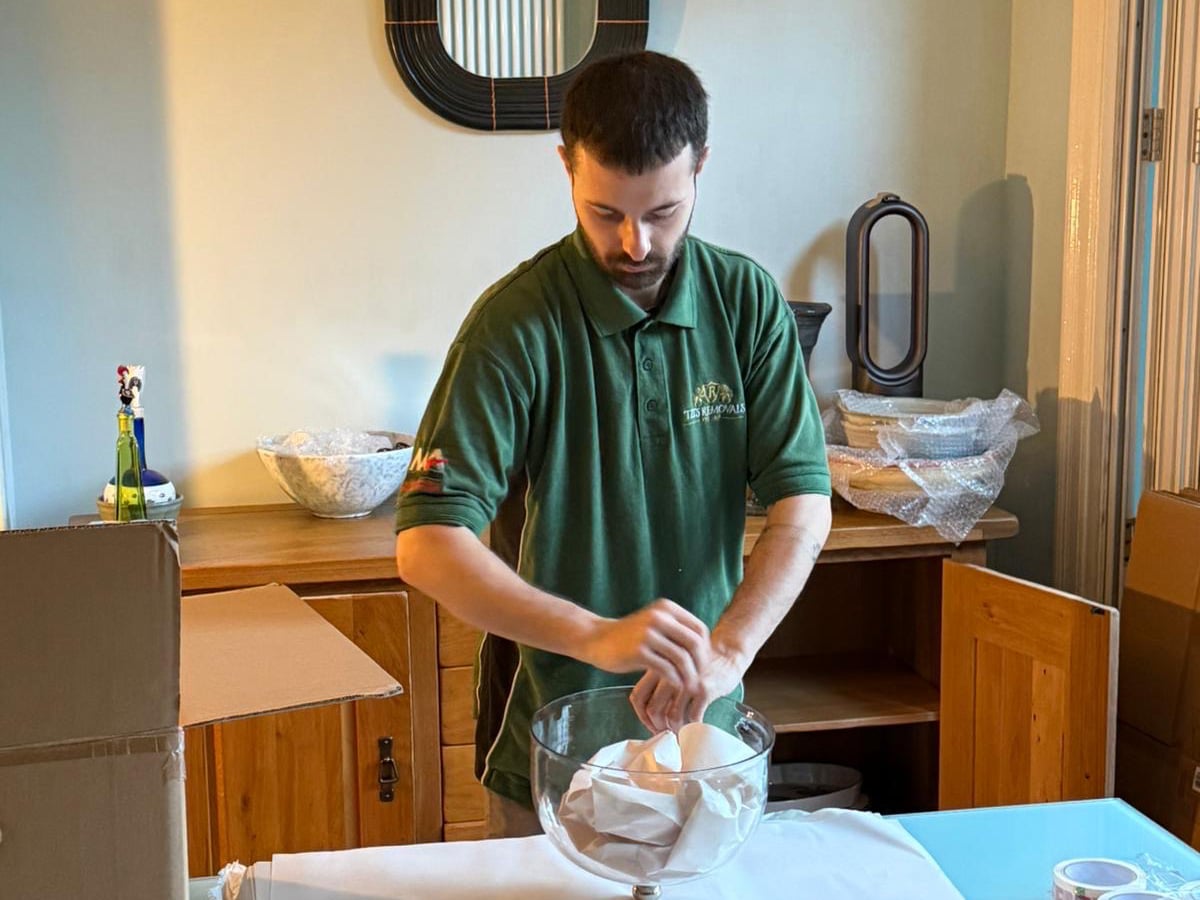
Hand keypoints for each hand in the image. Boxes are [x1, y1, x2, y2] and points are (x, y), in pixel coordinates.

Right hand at [580, 598, 708, 687]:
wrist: (597, 639)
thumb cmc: (629, 636)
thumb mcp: (654, 624)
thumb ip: (676, 631)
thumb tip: (704, 649)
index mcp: (666, 608)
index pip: (699, 629)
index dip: (706, 649)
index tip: (703, 665)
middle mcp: (659, 616)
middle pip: (694, 644)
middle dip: (701, 665)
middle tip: (700, 679)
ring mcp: (648, 633)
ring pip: (681, 658)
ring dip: (689, 676)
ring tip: (689, 687)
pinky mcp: (639, 651)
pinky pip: (666, 669)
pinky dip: (675, 680)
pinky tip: (675, 687)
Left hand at [630, 641, 745, 733]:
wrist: (728, 653)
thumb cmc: (701, 664)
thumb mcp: (674, 668)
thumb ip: (661, 684)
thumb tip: (651, 713)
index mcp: (658, 667)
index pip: (638, 696)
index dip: (641, 715)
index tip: (650, 723)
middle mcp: (670, 674)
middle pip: (653, 709)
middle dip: (658, 726)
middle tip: (666, 732)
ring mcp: (687, 682)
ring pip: (672, 716)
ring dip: (676, 729)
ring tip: (681, 730)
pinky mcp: (704, 689)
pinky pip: (693, 717)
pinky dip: (693, 726)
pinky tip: (695, 725)